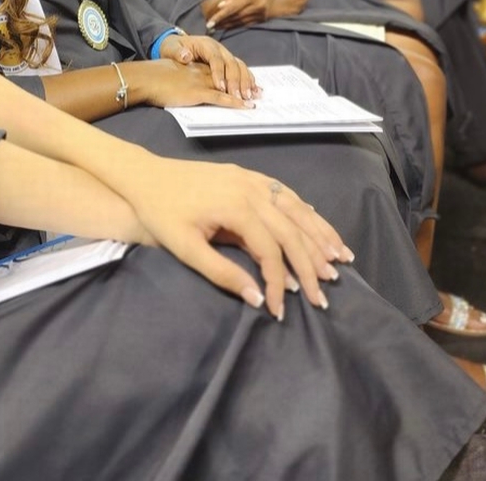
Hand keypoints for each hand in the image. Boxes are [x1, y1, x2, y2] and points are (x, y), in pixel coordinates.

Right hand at [129, 59, 253, 108]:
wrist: (146, 78)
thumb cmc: (155, 78)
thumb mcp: (173, 74)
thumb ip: (184, 77)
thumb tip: (188, 84)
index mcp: (197, 66)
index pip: (223, 67)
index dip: (237, 73)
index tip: (246, 80)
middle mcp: (203, 71)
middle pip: (230, 74)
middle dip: (246, 82)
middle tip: (259, 91)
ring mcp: (201, 81)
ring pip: (229, 86)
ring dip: (244, 93)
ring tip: (256, 100)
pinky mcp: (197, 92)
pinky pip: (220, 98)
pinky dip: (234, 102)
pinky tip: (244, 106)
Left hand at [132, 157, 351, 318]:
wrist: (145, 175)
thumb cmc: (160, 213)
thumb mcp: (185, 248)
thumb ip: (222, 273)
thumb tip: (258, 298)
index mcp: (236, 207)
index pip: (270, 251)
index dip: (279, 283)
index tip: (280, 309)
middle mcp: (250, 190)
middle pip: (291, 231)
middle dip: (310, 264)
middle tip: (325, 293)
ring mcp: (251, 179)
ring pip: (295, 208)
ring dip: (319, 233)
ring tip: (340, 258)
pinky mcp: (246, 175)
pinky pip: (284, 193)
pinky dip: (305, 211)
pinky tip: (317, 224)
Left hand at [158, 34, 257, 99]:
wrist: (177, 45)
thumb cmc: (173, 48)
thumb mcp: (170, 48)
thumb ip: (176, 52)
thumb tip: (186, 56)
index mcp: (206, 44)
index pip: (215, 58)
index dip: (219, 73)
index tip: (220, 87)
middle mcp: (219, 49)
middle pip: (231, 63)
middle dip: (235, 80)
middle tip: (237, 96)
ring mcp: (225, 55)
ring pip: (240, 66)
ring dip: (245, 81)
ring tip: (248, 96)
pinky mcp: (228, 63)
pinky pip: (241, 70)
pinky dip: (248, 80)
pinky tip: (252, 91)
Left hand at [205, 0, 276, 30]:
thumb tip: (220, 6)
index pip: (232, 8)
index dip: (220, 16)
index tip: (209, 22)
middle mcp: (258, 6)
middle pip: (236, 17)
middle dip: (221, 22)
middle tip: (208, 25)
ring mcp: (261, 13)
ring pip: (240, 22)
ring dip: (227, 26)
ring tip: (214, 27)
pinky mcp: (262, 18)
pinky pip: (246, 23)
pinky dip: (235, 25)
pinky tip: (226, 26)